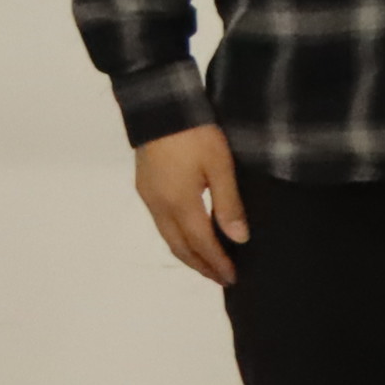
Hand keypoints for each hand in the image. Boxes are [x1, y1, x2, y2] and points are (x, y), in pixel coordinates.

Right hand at [131, 122, 249, 286]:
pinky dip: (178, 237)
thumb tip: (239, 239)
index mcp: (179, 204)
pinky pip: (161, 223)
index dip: (217, 262)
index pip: (201, 243)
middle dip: (201, 265)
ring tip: (207, 264)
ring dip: (188, 254)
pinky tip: (190, 236)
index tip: (232, 277)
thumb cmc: (196, 133)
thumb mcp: (220, 166)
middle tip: (221, 278)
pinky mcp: (145, 187)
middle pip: (179, 246)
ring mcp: (149, 197)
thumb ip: (229, 203)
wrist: (160, 106)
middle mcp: (159, 206)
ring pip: (168, 236)